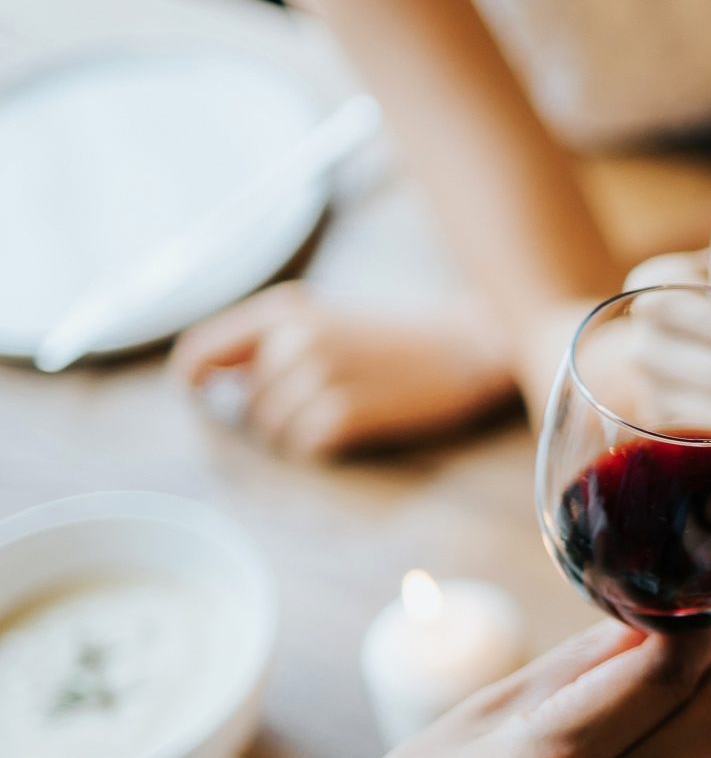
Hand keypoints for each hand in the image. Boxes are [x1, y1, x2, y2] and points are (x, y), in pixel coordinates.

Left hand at [171, 283, 517, 457]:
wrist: (471, 346)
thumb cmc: (396, 341)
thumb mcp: (326, 322)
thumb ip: (269, 345)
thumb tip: (221, 386)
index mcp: (283, 310)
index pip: (200, 353)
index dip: (192, 383)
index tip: (205, 398)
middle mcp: (295, 338)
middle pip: (246, 404)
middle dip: (273, 415)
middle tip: (325, 402)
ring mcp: (322, 375)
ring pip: (273, 430)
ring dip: (301, 432)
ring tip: (346, 412)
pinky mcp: (348, 412)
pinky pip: (306, 445)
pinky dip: (322, 446)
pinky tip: (355, 427)